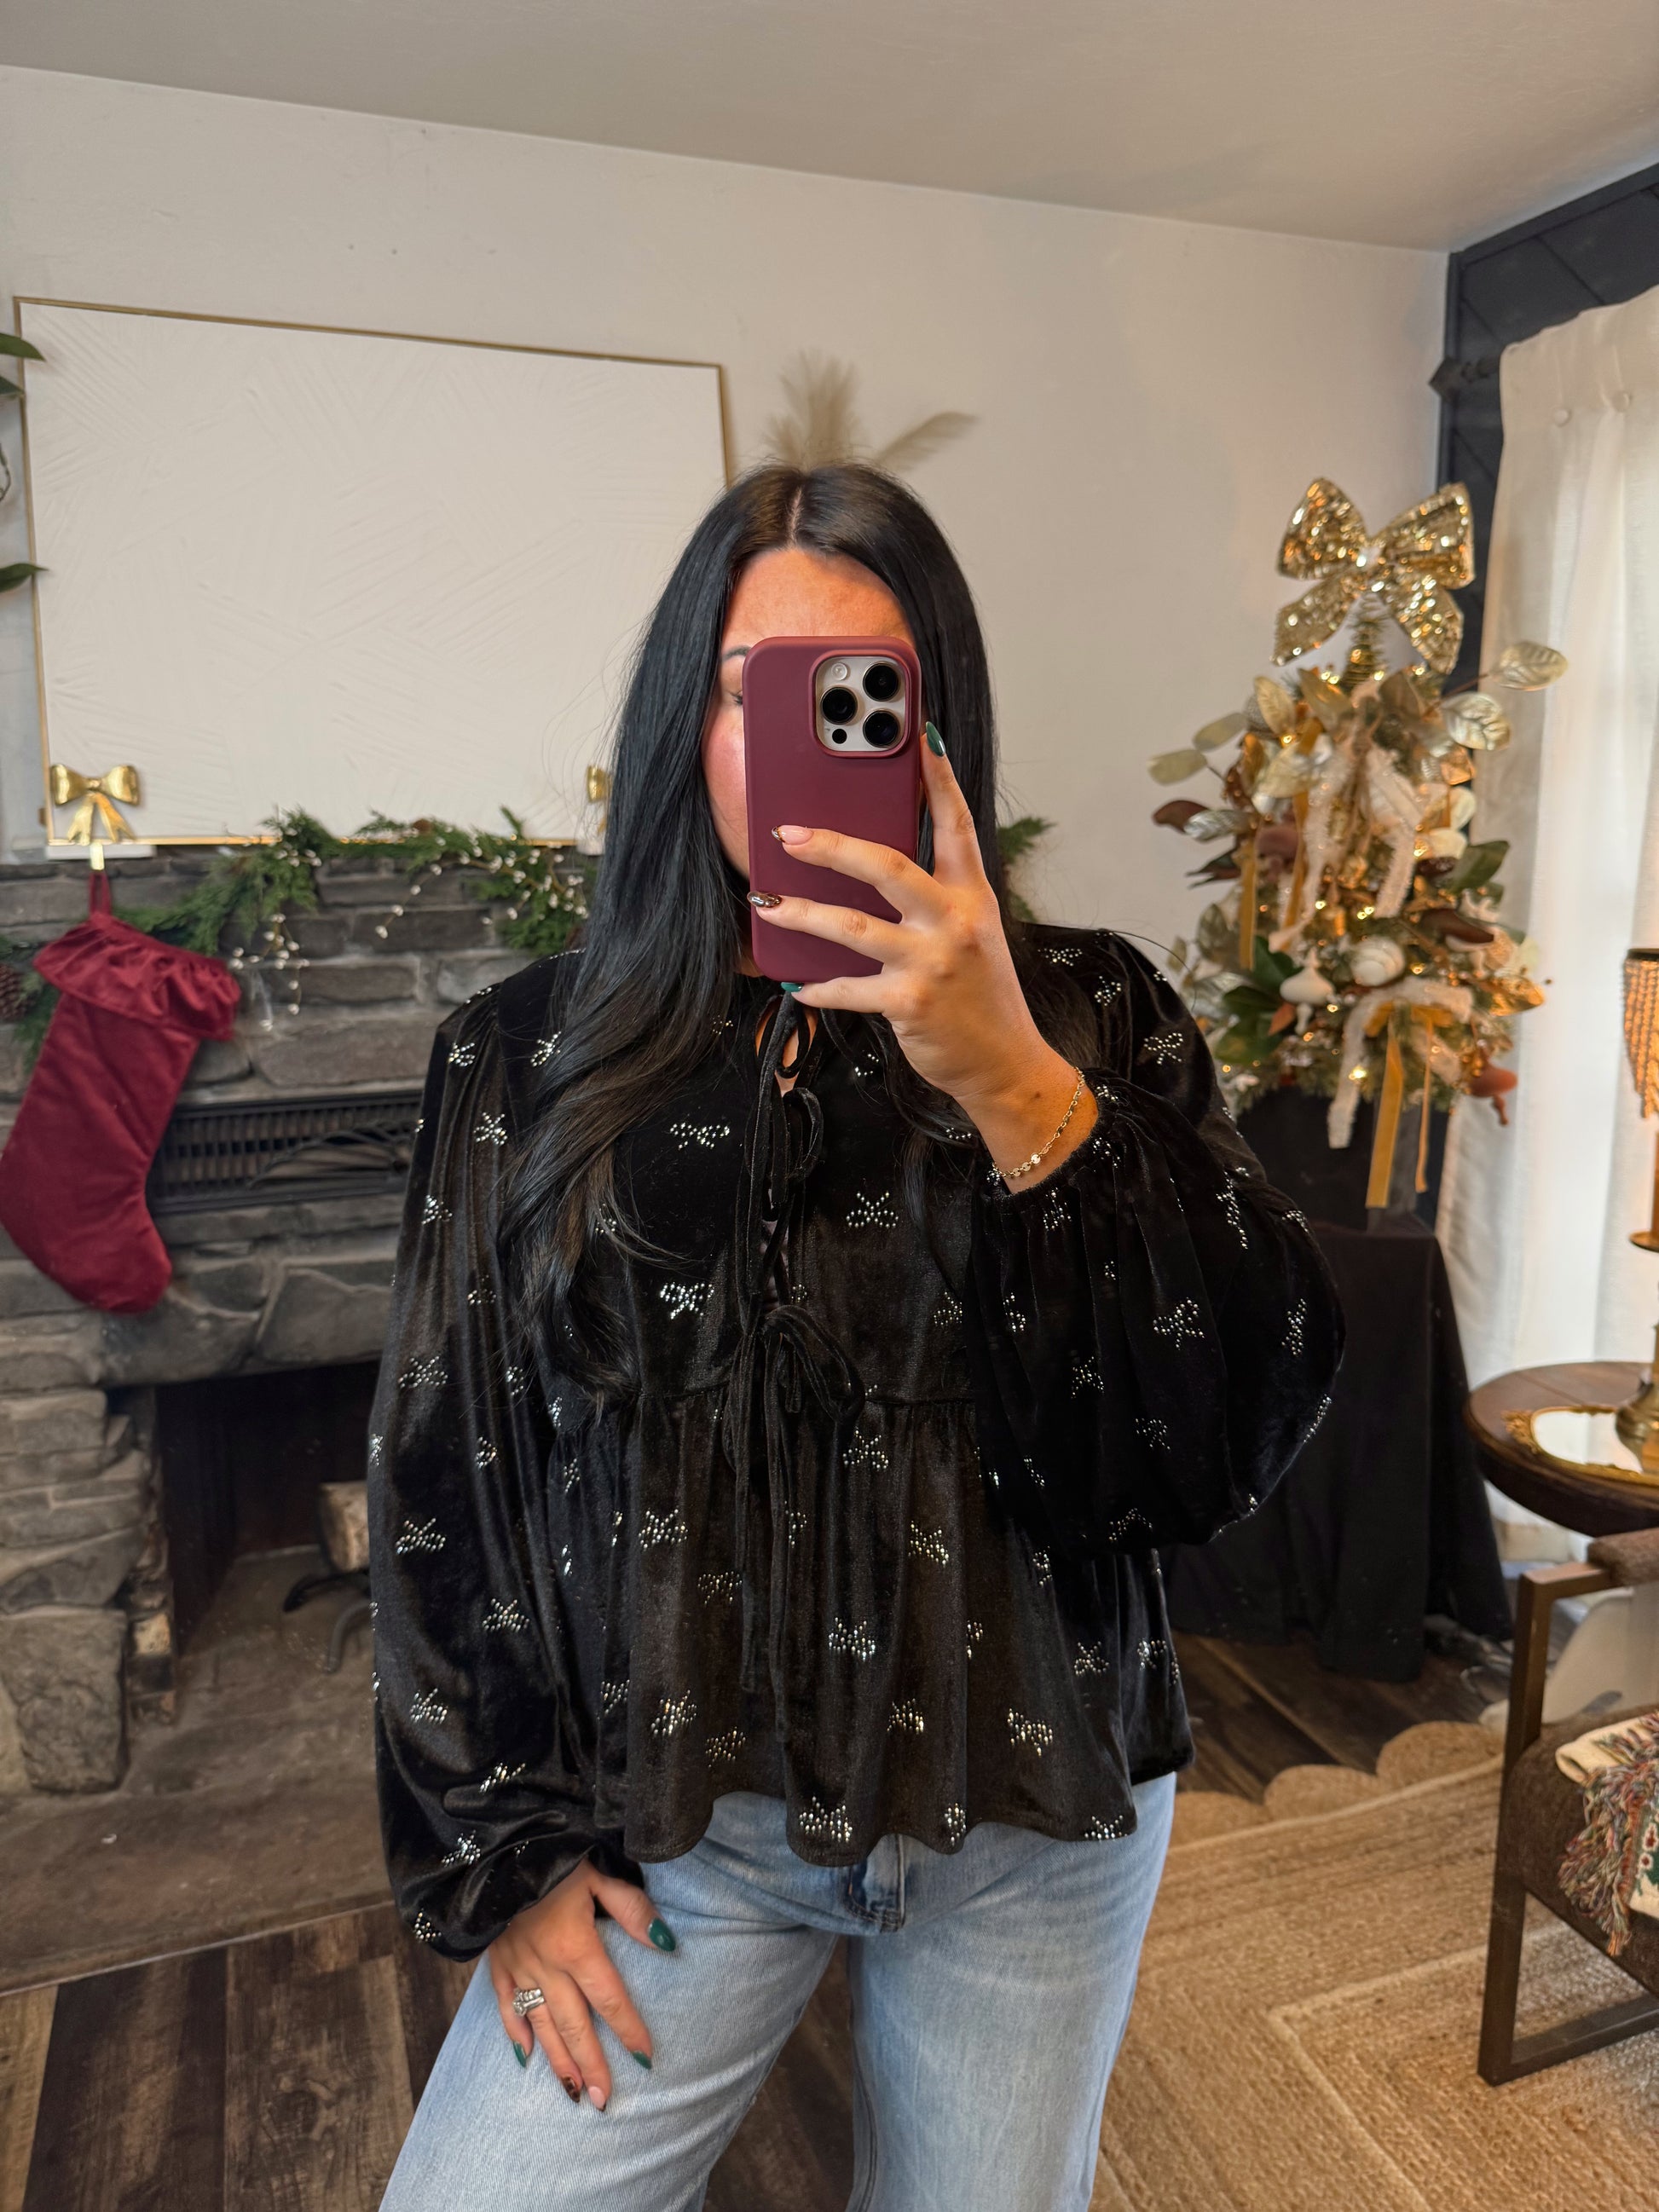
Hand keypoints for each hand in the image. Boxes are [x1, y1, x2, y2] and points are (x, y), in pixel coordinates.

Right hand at [488, 1859, 673, 2108]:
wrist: (495, 1849)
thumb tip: (666, 1941)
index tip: (646, 2059)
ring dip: (558, 2061)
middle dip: (591, 2064)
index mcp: (576, 1945)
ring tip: (573, 2093)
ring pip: (541, 2024)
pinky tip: (525, 2057)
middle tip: (604, 2101)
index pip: (609, 1998)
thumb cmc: (554, 1857)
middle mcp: (546, 1965)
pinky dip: (515, 2032)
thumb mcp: (598, 1875)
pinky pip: (505, 2007)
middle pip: (574, 2024)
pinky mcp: (496, 1964)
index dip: (629, 2029)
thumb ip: (632, 1909)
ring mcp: (518, 1968)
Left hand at [755, 727, 1095, 1183]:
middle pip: (886, 866)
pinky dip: (818, 987)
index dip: (938, 779)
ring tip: (768, 903)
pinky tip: (796, 983)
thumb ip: (936, 901)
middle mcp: (955, 921)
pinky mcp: (910, 1002)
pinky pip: (849, 988)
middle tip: (789, 835)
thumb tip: (871, 870)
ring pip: (854, 926)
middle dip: (831, 846)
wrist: (1006, 1063)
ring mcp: (933, 962)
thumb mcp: (973, 937)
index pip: (955, 826)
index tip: (920, 735)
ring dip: (803, 913)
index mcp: (973, 897)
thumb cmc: (982, 999)